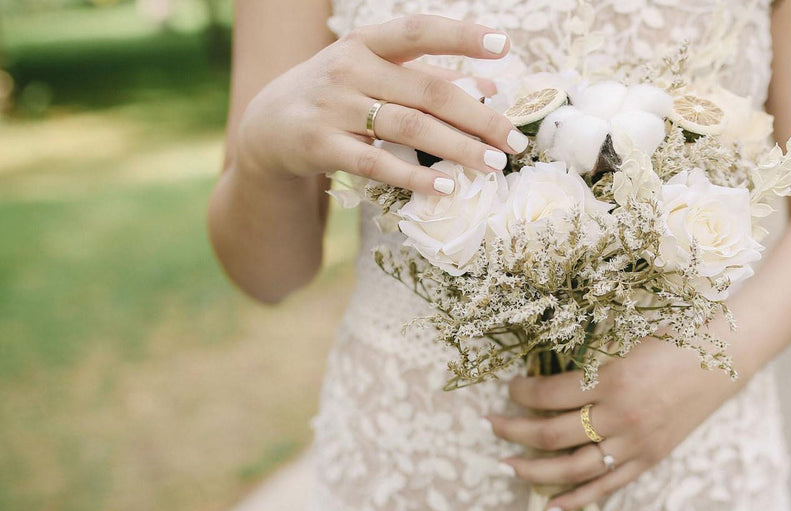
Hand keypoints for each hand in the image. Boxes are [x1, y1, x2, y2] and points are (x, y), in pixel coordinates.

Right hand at [235, 14, 527, 194]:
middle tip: (513, 140)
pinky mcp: (321, 145)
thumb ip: (426, 79)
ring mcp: (334, 107)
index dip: (461, 36)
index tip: (504, 45)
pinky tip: (446, 187)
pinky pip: (377, 162)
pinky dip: (415, 176)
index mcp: (366, 44)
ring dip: (457, 148)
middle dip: (477, 116)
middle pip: (427, 91)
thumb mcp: (373, 77)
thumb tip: (488, 86)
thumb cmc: (335, 97)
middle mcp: (349, 69)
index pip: (418, 31)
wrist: (265, 128)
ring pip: (409, 127)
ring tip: (493, 165)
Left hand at [487, 339, 748, 510]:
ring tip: (509, 466)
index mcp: (611, 377)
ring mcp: (636, 443)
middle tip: (492, 424)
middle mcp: (620, 416)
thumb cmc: (673, 336)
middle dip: (515, 431)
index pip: (548, 395)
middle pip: (552, 435)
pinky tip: (550, 507)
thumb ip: (587, 357)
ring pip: (574, 468)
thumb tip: (543, 370)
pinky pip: (606, 487)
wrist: (725, 357)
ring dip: (535, 470)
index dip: (521, 392)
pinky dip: (577, 500)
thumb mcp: (625, 338)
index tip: (510, 386)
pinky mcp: (650, 459)